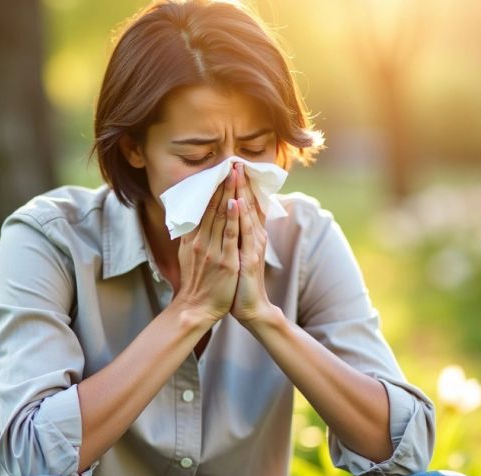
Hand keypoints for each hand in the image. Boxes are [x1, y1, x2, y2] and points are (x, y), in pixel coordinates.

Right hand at [173, 166, 240, 322]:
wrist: (196, 308)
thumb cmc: (196, 283)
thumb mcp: (187, 256)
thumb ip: (191, 238)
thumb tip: (192, 221)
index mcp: (192, 238)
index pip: (202, 207)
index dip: (211, 188)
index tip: (219, 170)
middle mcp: (200, 241)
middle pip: (212, 207)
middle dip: (222, 184)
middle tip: (229, 163)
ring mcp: (212, 251)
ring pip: (221, 216)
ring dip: (229, 193)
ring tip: (234, 174)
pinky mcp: (225, 262)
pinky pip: (230, 236)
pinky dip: (233, 218)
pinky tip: (236, 202)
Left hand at [229, 162, 274, 324]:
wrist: (251, 308)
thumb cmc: (240, 282)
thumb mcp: (237, 254)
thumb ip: (235, 237)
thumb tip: (226, 221)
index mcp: (251, 236)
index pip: (247, 205)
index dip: (242, 187)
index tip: (235, 167)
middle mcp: (254, 238)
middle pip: (248, 205)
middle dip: (242, 183)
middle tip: (237, 161)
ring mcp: (252, 247)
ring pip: (247, 214)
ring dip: (241, 192)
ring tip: (237, 173)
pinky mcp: (248, 259)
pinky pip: (242, 234)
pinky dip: (239, 217)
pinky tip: (236, 202)